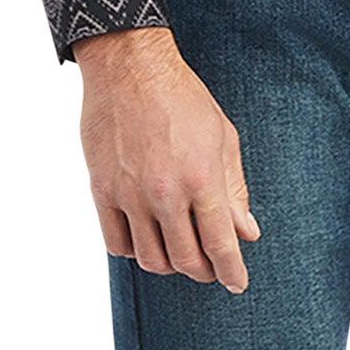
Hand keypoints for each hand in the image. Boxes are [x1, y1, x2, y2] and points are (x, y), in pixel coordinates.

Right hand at [73, 26, 262, 292]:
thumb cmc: (182, 96)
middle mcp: (165, 193)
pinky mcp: (101, 191)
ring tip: (179, 251)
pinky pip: (116, 243)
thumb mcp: (223, 136)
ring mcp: (130, 194)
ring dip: (170, 264)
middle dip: (204, 271)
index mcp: (202, 178)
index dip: (231, 272)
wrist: (130, 66)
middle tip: (211, 267)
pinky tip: (146, 238)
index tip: (237, 283)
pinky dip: (134, 250)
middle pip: (186, 260)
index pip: (220, 245)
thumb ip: (235, 188)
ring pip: (150, 259)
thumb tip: (247, 232)